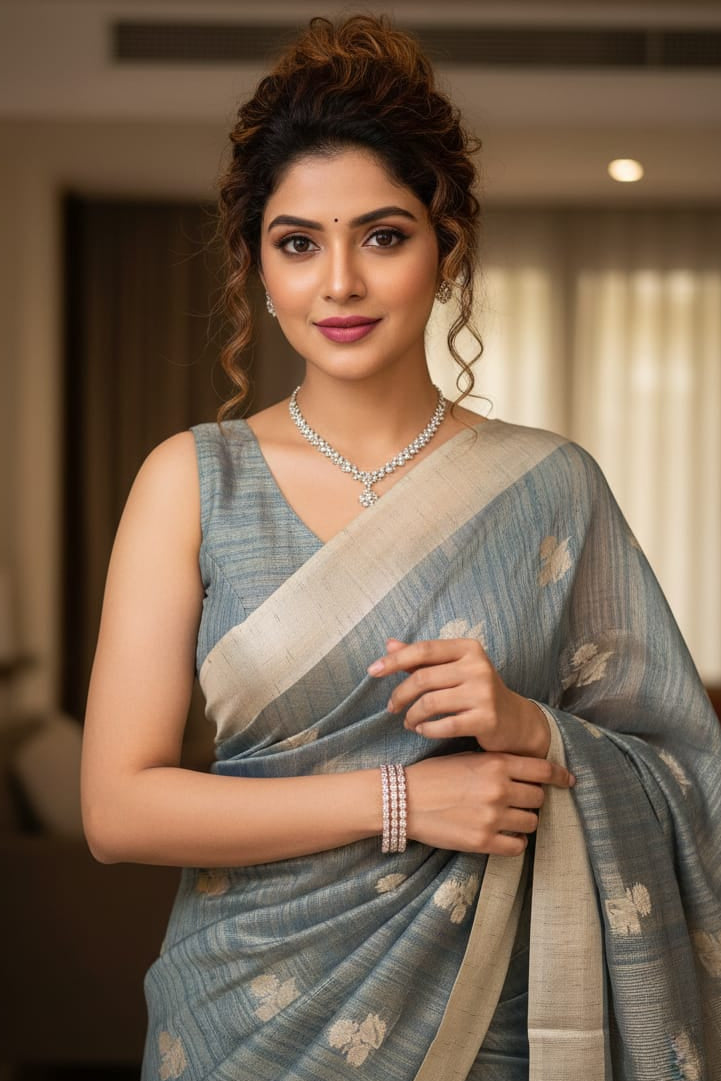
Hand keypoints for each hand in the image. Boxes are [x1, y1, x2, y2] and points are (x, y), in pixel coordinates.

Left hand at [368, 637, 550, 756]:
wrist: (514, 720)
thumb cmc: (476, 691)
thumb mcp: (453, 669)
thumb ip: (422, 658)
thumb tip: (389, 643)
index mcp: (468, 648)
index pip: (423, 650)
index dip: (395, 660)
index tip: (372, 671)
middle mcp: (478, 666)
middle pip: (423, 678)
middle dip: (400, 695)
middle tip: (391, 707)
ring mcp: (484, 693)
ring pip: (430, 703)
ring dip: (411, 715)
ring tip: (408, 721)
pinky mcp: (486, 719)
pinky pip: (444, 726)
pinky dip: (427, 730)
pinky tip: (422, 731)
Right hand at [405, 750, 574, 855]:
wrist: (403, 799)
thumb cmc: (434, 775)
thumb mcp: (468, 758)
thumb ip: (498, 763)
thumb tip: (527, 771)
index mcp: (495, 764)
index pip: (542, 768)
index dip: (560, 775)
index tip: (568, 781)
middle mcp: (499, 789)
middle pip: (539, 797)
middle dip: (532, 799)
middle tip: (518, 801)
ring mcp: (492, 817)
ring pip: (531, 822)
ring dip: (523, 821)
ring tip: (505, 819)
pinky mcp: (483, 842)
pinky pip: (517, 846)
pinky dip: (515, 842)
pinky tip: (503, 836)